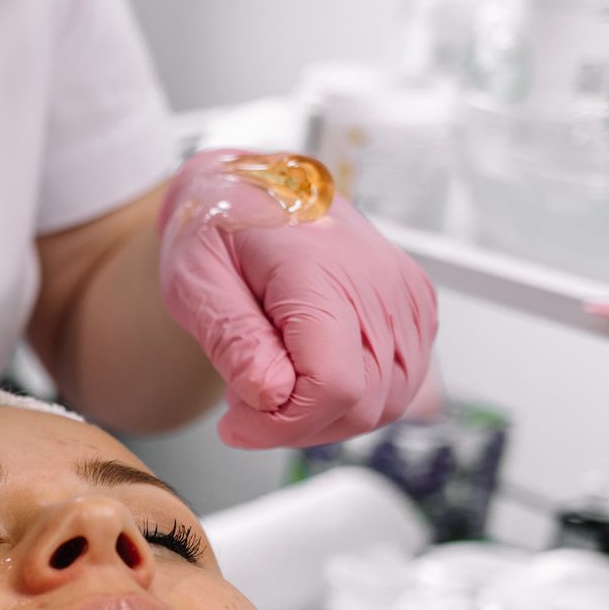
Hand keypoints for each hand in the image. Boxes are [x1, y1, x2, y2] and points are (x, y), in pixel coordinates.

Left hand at [159, 150, 438, 449]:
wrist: (247, 185)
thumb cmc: (217, 224)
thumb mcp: (195, 278)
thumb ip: (234, 339)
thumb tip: (271, 396)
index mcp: (321, 270)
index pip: (333, 385)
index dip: (282, 424)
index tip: (236, 423)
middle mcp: (378, 281)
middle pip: (362, 404)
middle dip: (295, 424)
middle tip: (244, 400)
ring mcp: (404, 294)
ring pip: (386, 403)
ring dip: (323, 416)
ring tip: (271, 381)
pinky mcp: (413, 306)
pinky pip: (398, 383)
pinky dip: (350, 398)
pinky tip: (305, 373)